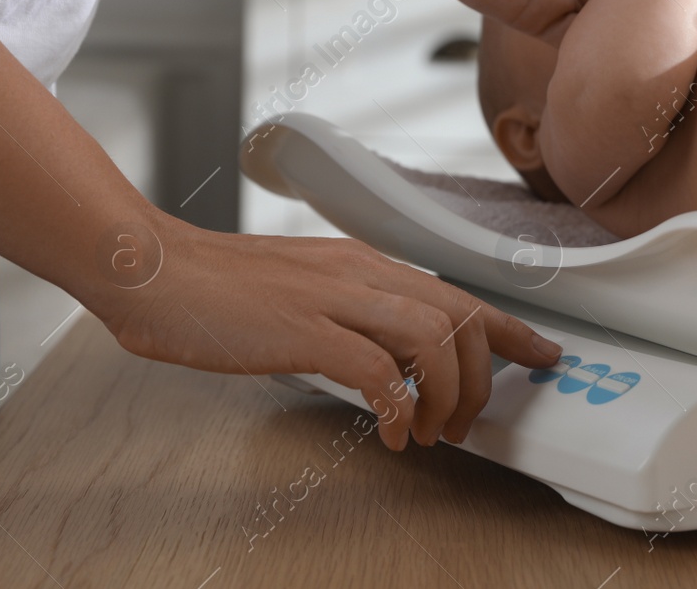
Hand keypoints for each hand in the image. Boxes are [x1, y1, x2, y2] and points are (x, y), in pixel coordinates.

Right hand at [99, 219, 561, 450]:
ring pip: (433, 337)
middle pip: (461, 315)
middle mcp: (361, 272)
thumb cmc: (220, 290)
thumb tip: (397, 358)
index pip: (460, 292)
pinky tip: (391, 434)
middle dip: (485, 376)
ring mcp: (334, 297)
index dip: (511, 328)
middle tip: (469, 422)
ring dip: (447, 395)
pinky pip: (375, 369)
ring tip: (433, 432)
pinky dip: (397, 407)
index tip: (543, 355)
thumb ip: (355, 314)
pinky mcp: (302, 329)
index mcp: (366, 263)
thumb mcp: (307, 292)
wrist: (154, 272)